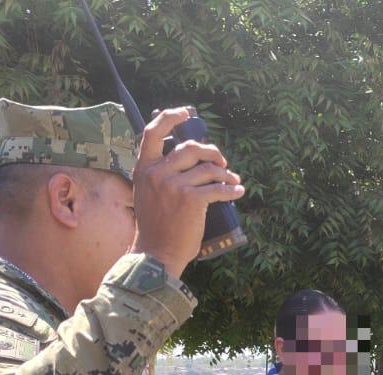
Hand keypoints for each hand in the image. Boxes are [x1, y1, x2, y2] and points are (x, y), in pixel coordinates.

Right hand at [129, 107, 244, 279]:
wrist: (156, 254)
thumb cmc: (156, 226)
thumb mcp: (147, 193)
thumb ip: (160, 174)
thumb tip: (189, 160)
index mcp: (144, 169)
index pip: (152, 133)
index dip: (170, 117)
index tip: (185, 112)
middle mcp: (157, 173)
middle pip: (191, 148)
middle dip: (212, 152)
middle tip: (222, 163)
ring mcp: (174, 186)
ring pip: (209, 169)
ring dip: (226, 174)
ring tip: (233, 181)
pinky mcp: (192, 200)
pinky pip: (218, 188)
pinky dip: (232, 189)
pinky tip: (238, 192)